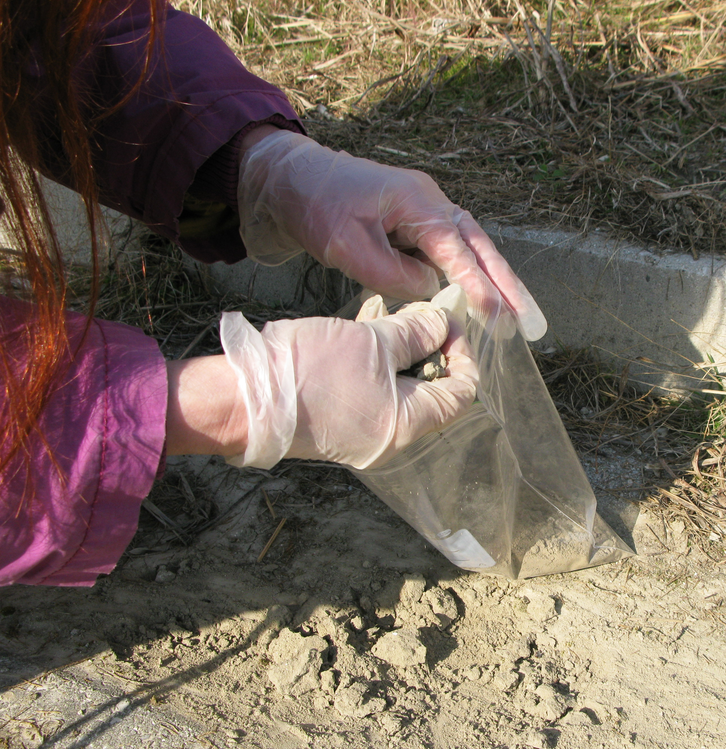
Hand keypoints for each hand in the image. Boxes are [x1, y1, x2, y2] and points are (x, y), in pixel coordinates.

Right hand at [219, 305, 477, 469]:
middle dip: (429, 345)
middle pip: (431, 389)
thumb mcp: (371, 342)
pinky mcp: (340, 421)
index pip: (461, 393)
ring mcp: (364, 432)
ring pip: (399, 385)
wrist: (239, 399)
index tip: (447, 321)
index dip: (462, 353)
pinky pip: (373, 389)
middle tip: (416, 311)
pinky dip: (375, 359)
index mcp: (408, 425)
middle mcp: (391, 437)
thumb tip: (442, 324)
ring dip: (399, 347)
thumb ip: (415, 332)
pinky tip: (363, 326)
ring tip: (385, 313)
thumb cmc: (310, 372)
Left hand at [236, 129, 546, 340]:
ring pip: (470, 249)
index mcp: (417, 201)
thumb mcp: (347, 246)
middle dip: (507, 284)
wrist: (290, 181)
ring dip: (494, 281)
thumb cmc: (316, 206)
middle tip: (531, 320)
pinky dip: (469, 275)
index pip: (456, 250)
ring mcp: (425, 212)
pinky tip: (481, 300)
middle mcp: (430, 203)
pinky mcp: (414, 224)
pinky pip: (450, 253)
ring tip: (517, 317)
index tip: (497, 315)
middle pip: (480, 246)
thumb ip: (392, 273)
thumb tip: (431, 291)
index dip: (478, 285)